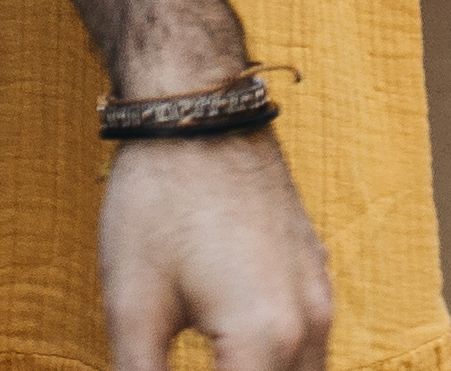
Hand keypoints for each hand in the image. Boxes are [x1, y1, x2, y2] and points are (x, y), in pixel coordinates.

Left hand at [97, 126, 329, 370]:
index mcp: (264, 339)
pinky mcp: (316, 278)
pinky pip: (311, 355)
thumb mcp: (130, 305)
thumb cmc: (157, 198)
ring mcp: (320, 299)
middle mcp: (309, 325)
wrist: (198, 105)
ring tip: (208, 365)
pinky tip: (235, 364)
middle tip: (184, 370)